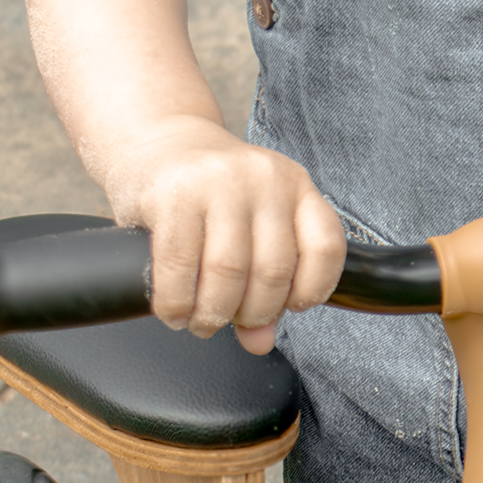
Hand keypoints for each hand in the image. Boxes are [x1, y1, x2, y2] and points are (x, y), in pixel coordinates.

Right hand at [100, 117, 344, 350]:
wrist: (157, 140)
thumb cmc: (209, 193)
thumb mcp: (251, 226)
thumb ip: (266, 283)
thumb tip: (260, 342)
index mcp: (296, 185)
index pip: (326, 248)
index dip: (311, 290)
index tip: (288, 307)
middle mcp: (264, 178)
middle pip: (273, 271)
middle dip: (252, 313)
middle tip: (229, 321)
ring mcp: (219, 182)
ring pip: (228, 272)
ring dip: (213, 313)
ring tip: (201, 322)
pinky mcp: (173, 194)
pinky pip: (180, 265)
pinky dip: (177, 302)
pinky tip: (175, 311)